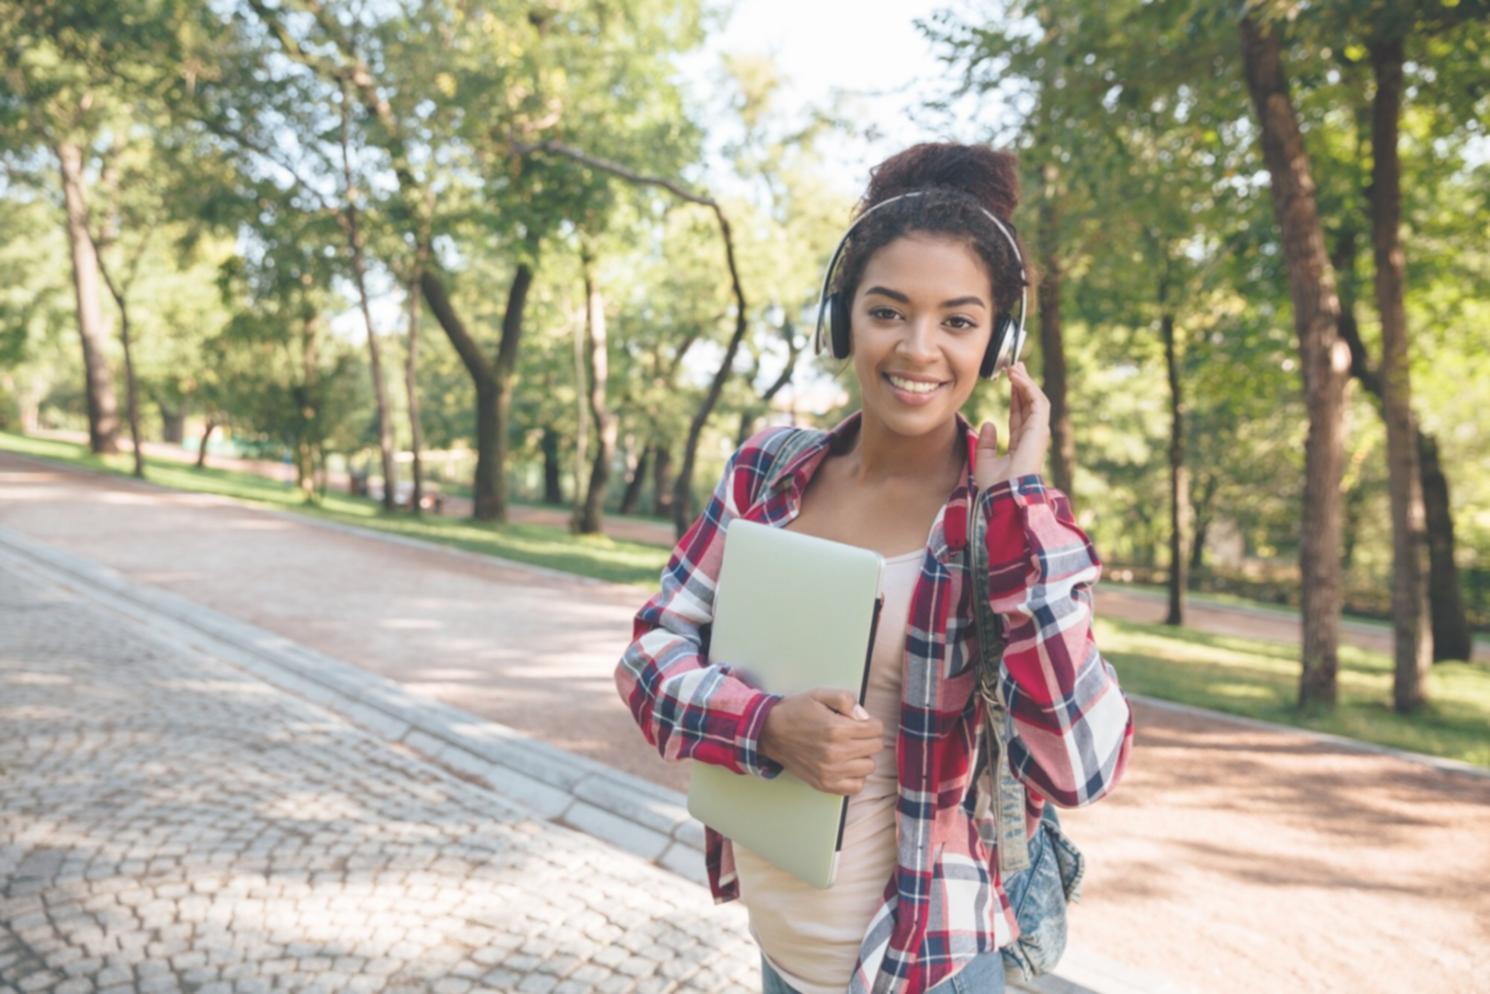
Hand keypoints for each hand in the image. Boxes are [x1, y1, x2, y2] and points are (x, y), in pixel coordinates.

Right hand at [759, 687, 883, 795]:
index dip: (871, 722)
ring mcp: (830, 772)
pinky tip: (846, 765)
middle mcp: (835, 753)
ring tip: (849, 749)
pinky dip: (855, 776)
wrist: (770, 732)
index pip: (876, 729)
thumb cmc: (796, 712)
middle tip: (854, 733)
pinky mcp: (825, 784)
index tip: (861, 721)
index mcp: (837, 729)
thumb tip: (863, 715)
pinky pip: (856, 786)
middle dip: (869, 737)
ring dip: (863, 757)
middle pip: (875, 747)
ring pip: (869, 767)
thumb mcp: (819, 695)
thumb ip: (845, 699)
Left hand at [973, 361, 1050, 490]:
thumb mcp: (984, 460)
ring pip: (1035, 400)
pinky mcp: (1039, 430)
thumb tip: (989, 423)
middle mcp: (1032, 437)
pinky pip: (1037, 403)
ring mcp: (1037, 434)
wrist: (1003, 494)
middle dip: (1023, 384)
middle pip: (1030, 404)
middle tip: (1015, 366)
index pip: (1020, 414)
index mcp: (1021, 445)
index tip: (1009, 379)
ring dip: (1026, 382)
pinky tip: (1017, 377)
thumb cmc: (995, 485)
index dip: (1015, 396)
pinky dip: (1028, 388)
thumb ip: (986, 442)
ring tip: (1014, 367)